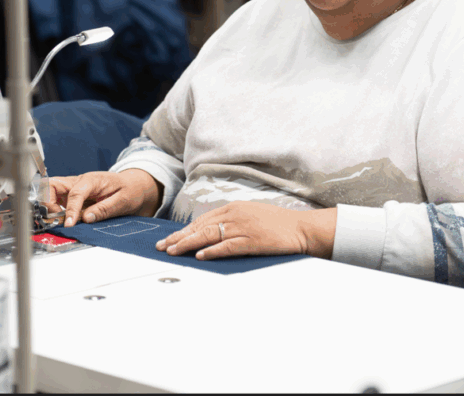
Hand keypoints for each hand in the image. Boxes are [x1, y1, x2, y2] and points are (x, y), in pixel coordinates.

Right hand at [48, 170, 161, 225]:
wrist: (133, 186)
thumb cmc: (129, 190)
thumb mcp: (123, 201)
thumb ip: (104, 209)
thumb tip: (87, 218)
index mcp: (92, 180)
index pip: (75, 194)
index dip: (70, 210)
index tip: (69, 224)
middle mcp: (80, 181)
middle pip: (53, 186)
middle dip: (49, 202)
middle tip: (56, 219)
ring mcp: (75, 187)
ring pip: (51, 191)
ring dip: (50, 206)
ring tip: (59, 221)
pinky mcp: (73, 195)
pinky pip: (57, 200)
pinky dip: (56, 209)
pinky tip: (64, 219)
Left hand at [155, 203, 337, 260]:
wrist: (301, 228)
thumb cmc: (278, 224)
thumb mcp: (252, 216)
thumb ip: (232, 221)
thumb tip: (212, 233)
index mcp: (234, 208)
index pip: (202, 219)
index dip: (184, 230)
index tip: (170, 238)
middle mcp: (236, 215)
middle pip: (201, 226)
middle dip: (179, 237)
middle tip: (162, 246)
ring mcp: (243, 227)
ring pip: (209, 235)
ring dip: (189, 244)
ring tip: (173, 251)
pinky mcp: (252, 240)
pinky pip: (227, 246)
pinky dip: (212, 251)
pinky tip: (200, 256)